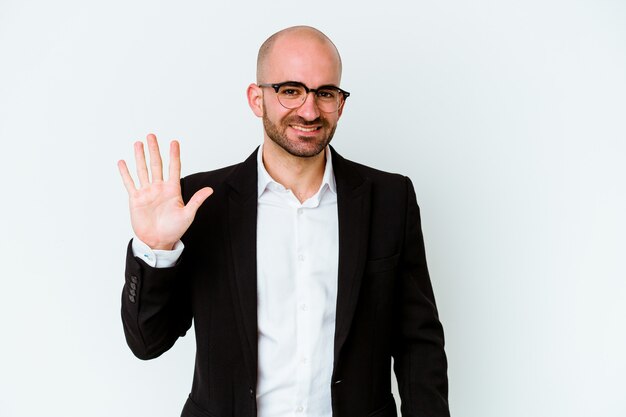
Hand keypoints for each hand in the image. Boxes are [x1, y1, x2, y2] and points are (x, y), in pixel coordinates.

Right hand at [118, 133, 212, 249]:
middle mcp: (159, 188)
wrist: (158, 242)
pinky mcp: (136, 199)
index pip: (173, 168)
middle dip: (154, 150)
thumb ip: (197, 200)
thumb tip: (210, 190)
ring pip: (142, 170)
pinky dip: (125, 173)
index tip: (174, 142)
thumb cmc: (174, 230)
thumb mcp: (188, 215)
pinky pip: (130, 183)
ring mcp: (147, 192)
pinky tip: (123, 162)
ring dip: (140, 157)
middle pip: (156, 165)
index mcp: (172, 190)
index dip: (174, 155)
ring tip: (138, 144)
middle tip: (152, 136)